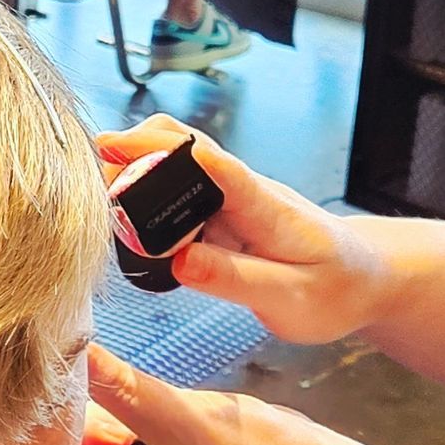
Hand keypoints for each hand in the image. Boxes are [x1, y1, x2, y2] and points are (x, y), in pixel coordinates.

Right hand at [95, 118, 394, 345]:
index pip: (209, 161)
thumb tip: (180, 262)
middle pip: (178, 150)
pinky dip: (144, 204)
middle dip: (127, 154)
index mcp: (263, 206)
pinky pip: (176, 200)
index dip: (157, 148)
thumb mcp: (292, 299)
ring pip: (172, 173)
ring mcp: (230, 202)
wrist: (365, 280)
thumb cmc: (336, 289)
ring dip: (131, 178)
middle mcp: (242, 193)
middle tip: (79, 184)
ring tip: (90, 206)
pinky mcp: (221, 218)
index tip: (109, 145)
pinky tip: (120, 225)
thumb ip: (236, 281)